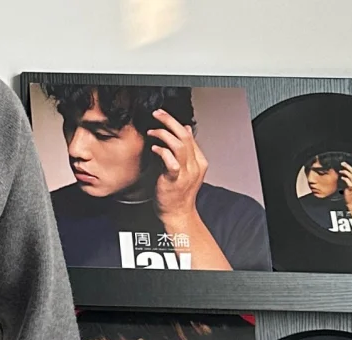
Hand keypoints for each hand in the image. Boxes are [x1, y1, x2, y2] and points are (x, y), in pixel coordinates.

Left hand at [148, 108, 208, 229]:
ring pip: (180, 145)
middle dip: (170, 121)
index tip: (162, 117)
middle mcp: (194, 165)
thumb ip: (186, 150)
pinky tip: (154, 148)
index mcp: (198, 161)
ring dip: (164, 134)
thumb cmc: (177, 193)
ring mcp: (186, 173)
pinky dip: (162, 152)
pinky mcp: (175, 181)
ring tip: (153, 131)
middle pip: (185, 135)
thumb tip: (185, 129)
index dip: (175, 123)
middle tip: (158, 114)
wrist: (177, 214)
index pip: (189, 135)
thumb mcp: (185, 168)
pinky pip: (171, 161)